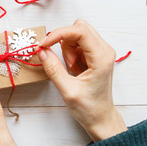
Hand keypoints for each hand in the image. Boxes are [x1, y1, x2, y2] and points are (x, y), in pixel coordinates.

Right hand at [38, 19, 126, 141]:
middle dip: (64, 41)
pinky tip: (74, 69)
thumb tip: (41, 51)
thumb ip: (53, 69)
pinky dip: (70, 53)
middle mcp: (104, 50)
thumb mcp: (67, 90)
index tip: (44, 44)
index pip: (80, 30)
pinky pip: (77, 43)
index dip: (59, 33)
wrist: (101, 118)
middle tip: (64, 62)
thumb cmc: (89, 108)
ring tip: (71, 69)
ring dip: (67, 48)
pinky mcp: (95, 54)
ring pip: (77, 34)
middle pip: (79, 27)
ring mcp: (101, 51)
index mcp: (101, 58)